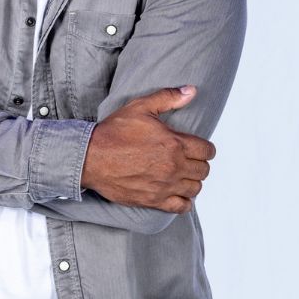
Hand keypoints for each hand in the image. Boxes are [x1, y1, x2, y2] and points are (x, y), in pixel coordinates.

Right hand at [81, 86, 215, 214]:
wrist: (91, 157)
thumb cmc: (113, 132)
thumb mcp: (141, 107)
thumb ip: (168, 97)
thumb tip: (191, 91)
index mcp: (174, 143)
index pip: (207, 151)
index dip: (206, 149)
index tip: (198, 148)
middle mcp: (173, 166)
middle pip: (203, 170)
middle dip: (199, 164)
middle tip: (188, 160)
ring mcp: (164, 186)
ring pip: (195, 189)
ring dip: (191, 181)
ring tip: (182, 175)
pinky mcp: (153, 200)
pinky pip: (182, 207)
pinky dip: (184, 201)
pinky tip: (177, 193)